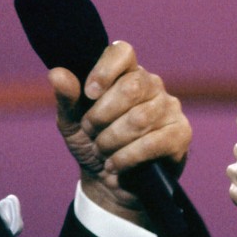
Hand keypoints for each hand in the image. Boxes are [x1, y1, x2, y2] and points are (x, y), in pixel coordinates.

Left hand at [48, 41, 190, 226]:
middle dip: (102, 115)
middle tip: (90, 131)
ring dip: (111, 140)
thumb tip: (56, 73)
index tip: (89, 94)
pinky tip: (115, 165)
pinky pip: (153, 142)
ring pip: (140, 118)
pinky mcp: (180, 133)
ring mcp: (169, 107)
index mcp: (126, 73)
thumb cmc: (93, 144)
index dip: (104, 70)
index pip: (122, 52)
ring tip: (102, 151)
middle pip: (131, 86)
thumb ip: (67, 98)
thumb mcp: (72, 123)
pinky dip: (127, 157)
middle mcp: (152, 84)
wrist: (110, 184)